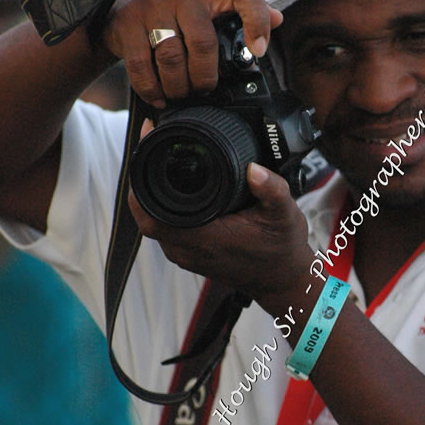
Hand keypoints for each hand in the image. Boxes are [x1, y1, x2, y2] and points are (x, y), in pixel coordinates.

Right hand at [101, 0, 282, 106]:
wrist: (125, 7)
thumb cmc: (178, 14)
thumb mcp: (212, 10)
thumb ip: (243, 16)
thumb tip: (279, 19)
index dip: (257, 21)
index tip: (259, 51)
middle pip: (203, 44)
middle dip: (205, 78)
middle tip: (203, 90)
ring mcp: (154, 6)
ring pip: (172, 58)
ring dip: (179, 86)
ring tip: (181, 94)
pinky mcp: (128, 22)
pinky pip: (142, 66)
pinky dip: (152, 89)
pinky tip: (160, 96)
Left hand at [127, 161, 317, 315]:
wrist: (283, 280)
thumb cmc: (281, 250)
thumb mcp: (285, 215)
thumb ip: (272, 190)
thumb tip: (255, 169)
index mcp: (204, 239)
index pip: (150, 214)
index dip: (140, 182)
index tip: (147, 146)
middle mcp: (188, 250)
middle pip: (145, 214)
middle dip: (143, 178)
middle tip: (152, 144)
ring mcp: (186, 255)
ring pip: (153, 222)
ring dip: (151, 193)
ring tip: (159, 160)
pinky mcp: (189, 255)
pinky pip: (165, 228)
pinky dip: (162, 207)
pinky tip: (172, 186)